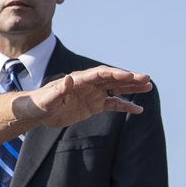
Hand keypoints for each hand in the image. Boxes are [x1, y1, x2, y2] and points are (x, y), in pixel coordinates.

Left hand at [19, 67, 152, 128]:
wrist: (37, 112)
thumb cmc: (40, 103)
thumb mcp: (48, 99)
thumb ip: (59, 90)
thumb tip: (69, 79)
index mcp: (79, 79)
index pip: (101, 74)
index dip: (116, 74)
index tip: (131, 76)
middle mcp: (88, 84)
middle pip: (112, 78)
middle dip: (130, 78)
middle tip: (147, 79)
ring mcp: (92, 94)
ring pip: (116, 88)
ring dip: (131, 88)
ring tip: (148, 87)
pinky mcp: (93, 105)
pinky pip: (112, 104)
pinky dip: (125, 105)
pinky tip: (138, 109)